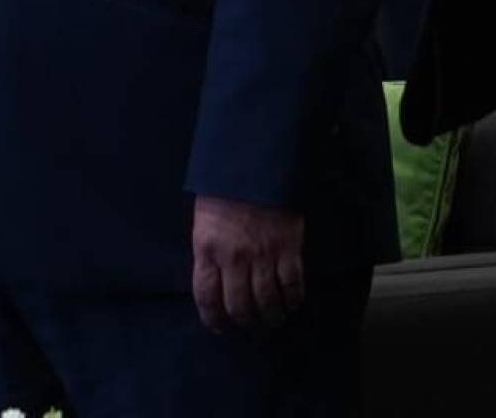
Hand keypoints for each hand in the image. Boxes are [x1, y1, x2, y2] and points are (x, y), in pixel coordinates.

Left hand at [191, 194, 305, 331]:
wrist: (253, 167)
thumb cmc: (223, 192)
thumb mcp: (203, 222)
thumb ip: (208, 253)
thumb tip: (214, 284)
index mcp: (207, 248)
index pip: (206, 295)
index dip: (212, 318)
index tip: (219, 327)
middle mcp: (233, 257)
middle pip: (238, 305)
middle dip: (244, 321)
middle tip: (249, 326)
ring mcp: (262, 255)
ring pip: (266, 301)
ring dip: (270, 317)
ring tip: (271, 320)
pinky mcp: (288, 249)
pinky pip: (291, 285)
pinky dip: (292, 300)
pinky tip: (290, 304)